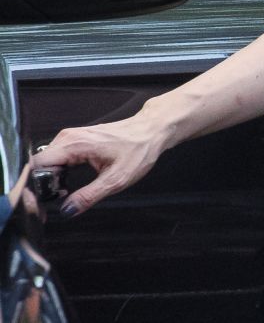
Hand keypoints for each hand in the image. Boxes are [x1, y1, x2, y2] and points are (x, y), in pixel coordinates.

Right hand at [29, 111, 169, 216]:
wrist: (152, 130)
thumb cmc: (139, 149)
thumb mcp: (116, 179)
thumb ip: (88, 196)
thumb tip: (67, 210)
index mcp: (74, 144)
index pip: (36, 165)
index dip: (35, 185)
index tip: (43, 200)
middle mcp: (68, 137)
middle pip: (39, 164)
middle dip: (43, 183)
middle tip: (58, 197)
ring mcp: (71, 137)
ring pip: (47, 161)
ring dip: (51, 178)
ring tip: (64, 190)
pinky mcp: (76, 140)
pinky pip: (57, 157)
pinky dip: (58, 171)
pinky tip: (69, 181)